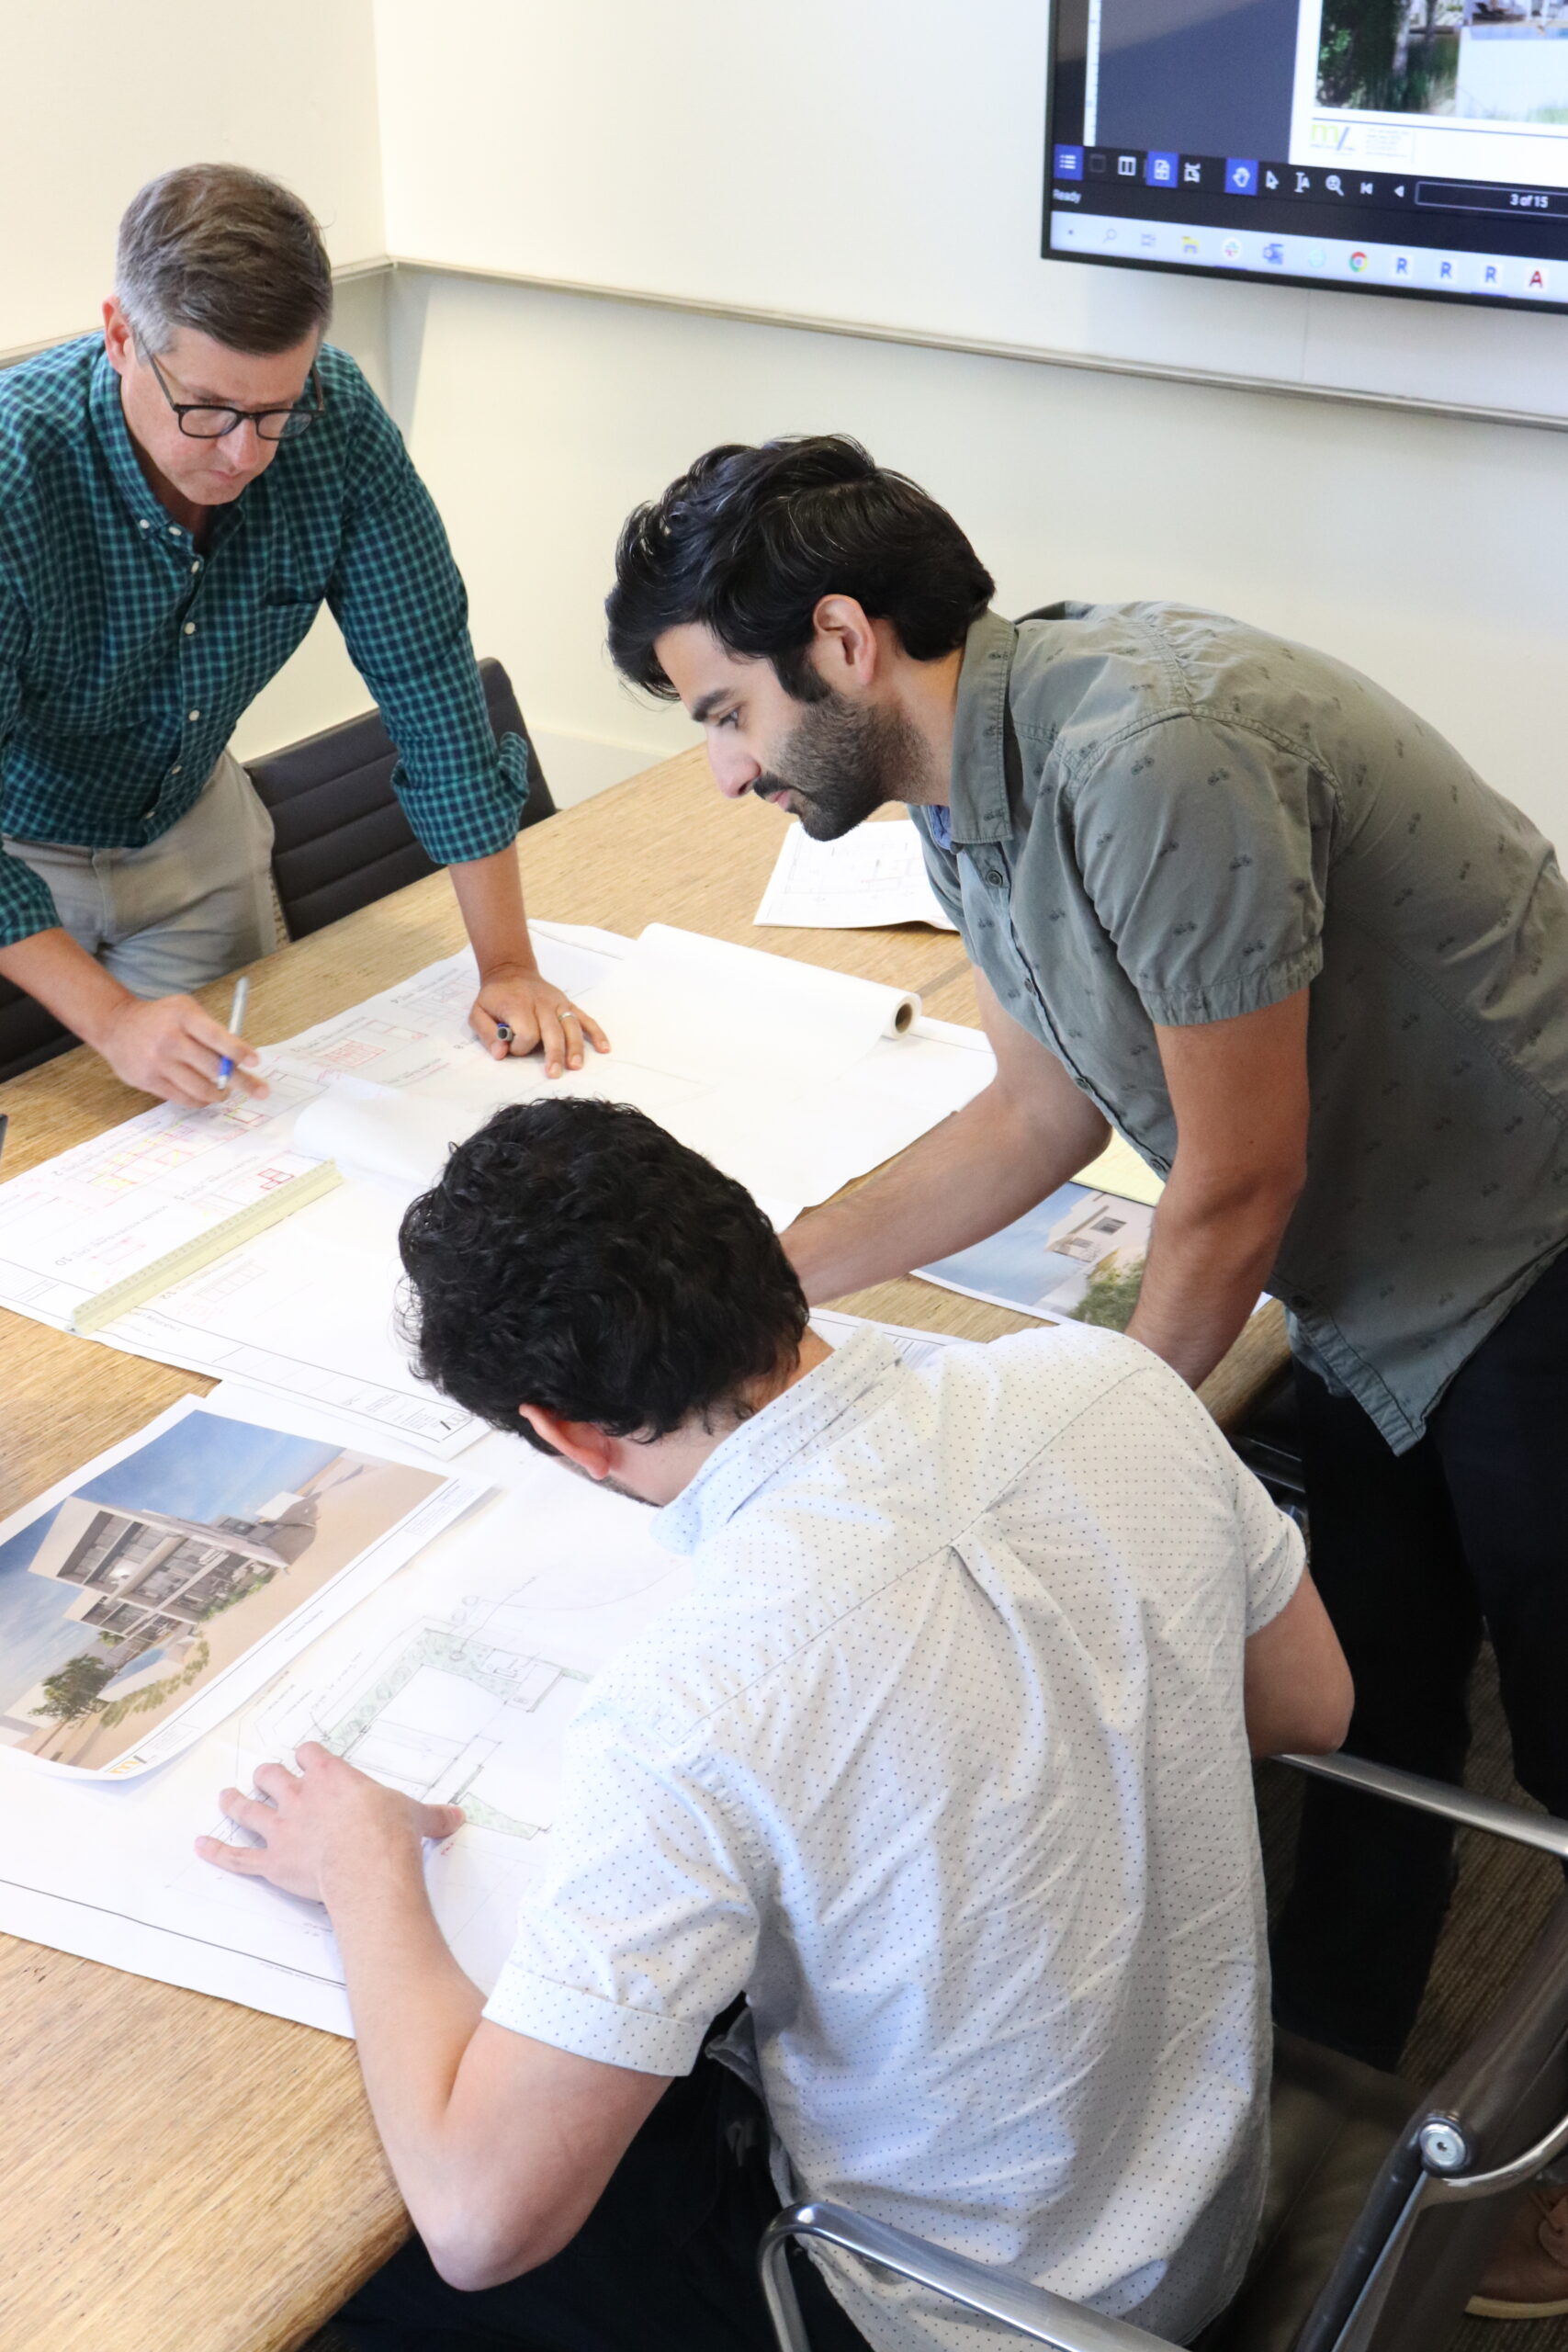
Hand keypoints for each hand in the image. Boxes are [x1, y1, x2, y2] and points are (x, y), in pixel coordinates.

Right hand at [95, 991, 266, 1108]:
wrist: (117, 1026)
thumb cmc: (162, 1018)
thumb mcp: (185, 1010)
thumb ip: (211, 1030)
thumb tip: (241, 1060)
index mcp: (182, 1016)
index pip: (215, 1036)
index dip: (237, 1051)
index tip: (255, 1061)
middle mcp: (169, 1039)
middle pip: (212, 1068)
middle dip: (241, 1081)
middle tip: (259, 1090)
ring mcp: (157, 1062)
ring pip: (200, 1088)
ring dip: (220, 1094)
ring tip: (227, 1092)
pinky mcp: (148, 1081)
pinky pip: (183, 1099)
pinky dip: (201, 1101)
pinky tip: (207, 1096)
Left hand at [195, 1743, 463, 1904]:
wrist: (366, 1864)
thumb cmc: (389, 1835)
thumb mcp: (417, 1817)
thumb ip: (432, 1816)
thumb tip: (457, 1818)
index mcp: (332, 1778)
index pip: (311, 1755)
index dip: (308, 1756)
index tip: (307, 1757)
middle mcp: (301, 1797)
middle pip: (273, 1777)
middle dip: (268, 1776)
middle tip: (266, 1776)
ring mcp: (282, 1829)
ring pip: (249, 1810)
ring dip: (235, 1803)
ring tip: (226, 1797)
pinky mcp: (272, 1862)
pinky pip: (238, 1856)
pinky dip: (218, 1852)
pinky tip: (202, 1846)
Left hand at [470, 964, 610, 1079]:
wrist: (511, 972)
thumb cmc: (495, 997)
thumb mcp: (478, 1013)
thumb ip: (487, 1034)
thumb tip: (500, 1054)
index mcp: (518, 1004)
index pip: (527, 1032)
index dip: (520, 1046)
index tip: (512, 1047)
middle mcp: (542, 1003)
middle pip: (552, 1032)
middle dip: (553, 1054)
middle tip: (553, 1074)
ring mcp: (558, 1003)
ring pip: (571, 1027)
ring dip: (574, 1048)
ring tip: (575, 1066)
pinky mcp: (568, 1004)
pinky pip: (585, 1019)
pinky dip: (596, 1033)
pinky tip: (604, 1048)